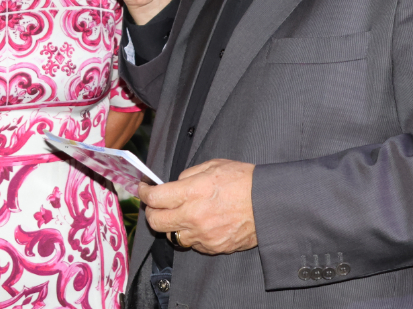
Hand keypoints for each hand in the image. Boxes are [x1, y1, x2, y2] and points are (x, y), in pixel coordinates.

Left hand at [137, 159, 256, 254]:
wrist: (269, 203)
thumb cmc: (244, 180)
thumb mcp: (213, 166)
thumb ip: (188, 175)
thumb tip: (173, 185)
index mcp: (193, 192)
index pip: (155, 198)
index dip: (145, 194)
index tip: (144, 190)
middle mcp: (194, 216)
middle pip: (157, 222)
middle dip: (151, 212)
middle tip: (155, 205)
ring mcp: (204, 235)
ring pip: (173, 236)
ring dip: (172, 225)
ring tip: (181, 215)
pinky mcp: (214, 247)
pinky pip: (193, 244)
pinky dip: (192, 234)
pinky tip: (200, 223)